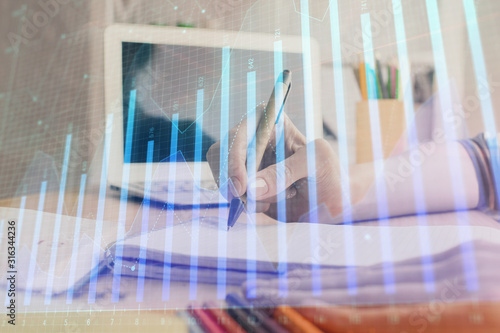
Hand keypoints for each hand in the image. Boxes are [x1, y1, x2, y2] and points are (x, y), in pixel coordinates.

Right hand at [206, 110, 344, 221]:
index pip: (239, 133)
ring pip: (225, 178)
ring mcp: (246, 163)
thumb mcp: (315, 165)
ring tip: (281, 197)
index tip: (242, 186)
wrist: (331, 200)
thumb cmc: (328, 173)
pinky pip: (233, 196)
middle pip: (221, 154)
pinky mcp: (245, 184)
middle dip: (233, 180)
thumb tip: (250, 188)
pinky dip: (249, 204)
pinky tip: (274, 203)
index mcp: (270, 122)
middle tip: (248, 200)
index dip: (234, 158)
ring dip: (246, 195)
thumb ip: (284, 172)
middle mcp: (253, 140)